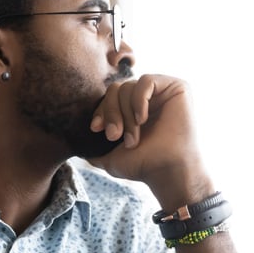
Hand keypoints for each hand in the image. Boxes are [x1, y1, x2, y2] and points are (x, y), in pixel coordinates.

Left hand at [87, 74, 213, 209]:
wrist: (166, 171)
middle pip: (116, 90)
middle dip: (111, 113)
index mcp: (133, 109)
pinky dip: (138, 100)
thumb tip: (77, 145)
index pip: (109, 97)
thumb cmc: (143, 164)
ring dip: (125, 115)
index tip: (96, 129)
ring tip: (132, 138)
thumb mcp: (110, 156)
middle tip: (114, 136)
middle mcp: (148, 98)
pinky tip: (142, 119)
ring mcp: (162, 91)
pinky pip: (146, 81)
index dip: (101, 110)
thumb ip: (93, 147)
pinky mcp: (176, 87)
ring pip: (128, 87)